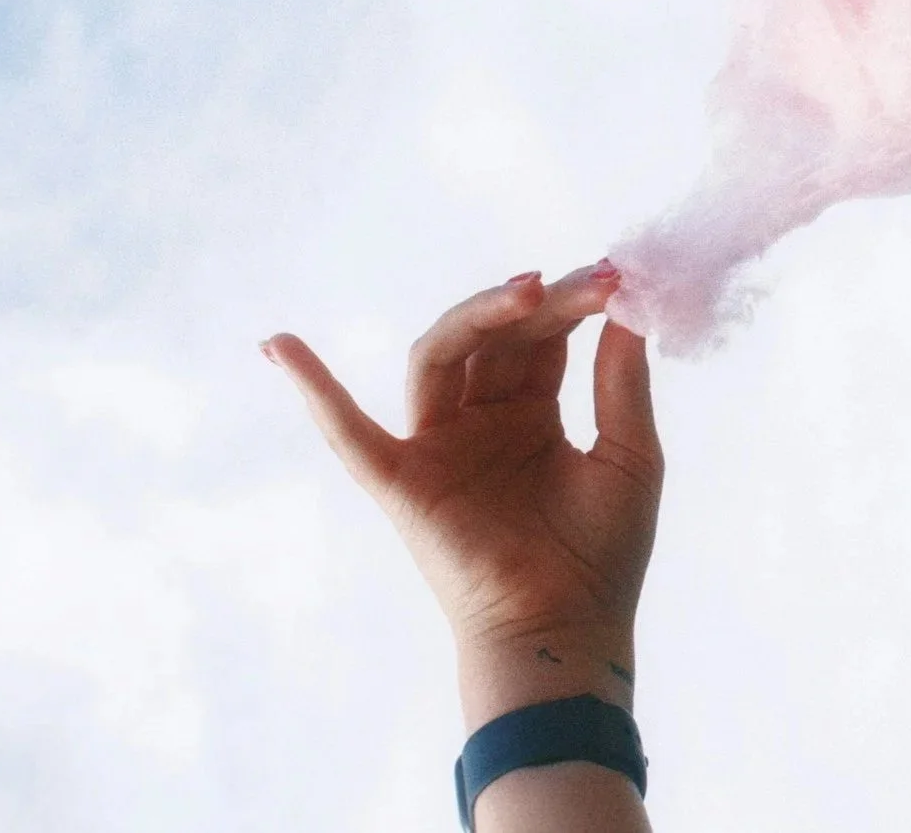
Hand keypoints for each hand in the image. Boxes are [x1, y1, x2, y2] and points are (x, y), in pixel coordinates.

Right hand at [263, 262, 662, 722]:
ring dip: (477, 316)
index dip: (572, 304)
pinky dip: (313, 391)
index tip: (614, 278)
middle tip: (587, 282)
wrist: (567, 632)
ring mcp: (437, 448)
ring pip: (439, 357)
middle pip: (493, 337)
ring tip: (530, 289)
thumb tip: (625, 308)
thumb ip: (621, 383)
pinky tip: (280, 345)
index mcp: (530, 415)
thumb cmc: (600, 555)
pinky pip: (348, 434)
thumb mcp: (630, 456)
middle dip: (537, 304)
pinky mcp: (401, 483)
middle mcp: (478, 422)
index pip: (541, 338)